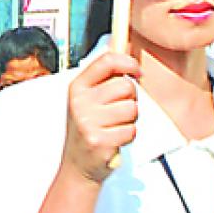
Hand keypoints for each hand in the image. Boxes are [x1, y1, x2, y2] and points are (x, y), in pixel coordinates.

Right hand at [62, 51, 139, 184]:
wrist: (77, 165)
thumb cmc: (87, 129)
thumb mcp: (88, 99)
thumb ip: (104, 77)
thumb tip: (123, 47)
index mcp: (78, 87)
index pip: (107, 61)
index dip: (128, 62)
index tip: (136, 70)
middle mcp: (80, 102)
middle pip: (125, 86)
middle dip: (130, 99)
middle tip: (118, 111)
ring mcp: (88, 121)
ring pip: (132, 109)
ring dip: (130, 120)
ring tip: (114, 126)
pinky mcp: (99, 140)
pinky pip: (131, 130)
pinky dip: (128, 136)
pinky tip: (114, 138)